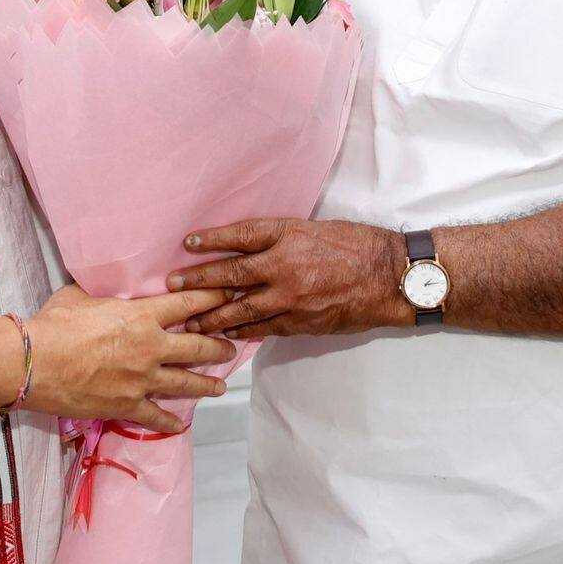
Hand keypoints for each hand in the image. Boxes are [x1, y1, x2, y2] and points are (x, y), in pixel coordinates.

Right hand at [23, 285, 238, 433]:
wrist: (33, 363)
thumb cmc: (55, 324)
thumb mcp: (82, 296)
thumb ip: (104, 296)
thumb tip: (105, 292)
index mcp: (142, 316)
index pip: (189, 303)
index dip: (213, 297)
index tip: (230, 295)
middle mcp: (151, 347)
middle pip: (198, 346)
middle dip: (219, 347)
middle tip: (231, 348)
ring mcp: (142, 380)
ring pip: (186, 383)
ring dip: (206, 384)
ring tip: (219, 386)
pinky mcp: (128, 406)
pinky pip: (156, 416)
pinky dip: (170, 421)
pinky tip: (179, 424)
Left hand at [167, 219, 407, 339]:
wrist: (390, 276)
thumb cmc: (357, 245)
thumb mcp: (315, 228)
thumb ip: (282, 238)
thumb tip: (249, 247)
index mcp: (289, 235)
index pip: (240, 236)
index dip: (212, 240)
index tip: (188, 243)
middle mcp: (285, 265)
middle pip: (232, 275)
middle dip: (199, 281)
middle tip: (172, 286)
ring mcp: (292, 297)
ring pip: (242, 309)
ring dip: (213, 315)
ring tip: (191, 320)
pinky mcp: (301, 321)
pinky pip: (264, 328)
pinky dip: (243, 332)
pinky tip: (227, 334)